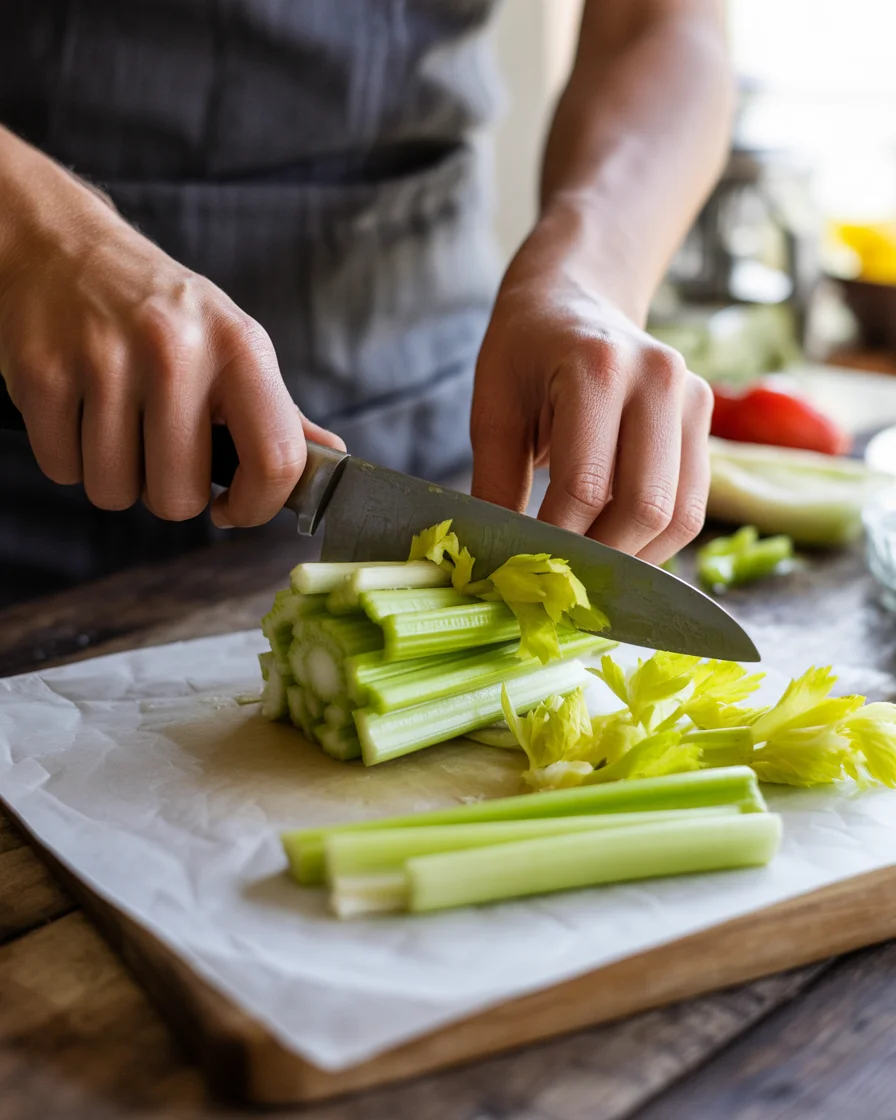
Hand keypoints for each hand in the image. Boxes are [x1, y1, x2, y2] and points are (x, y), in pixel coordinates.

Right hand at [0, 133, 342, 527]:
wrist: (66, 248)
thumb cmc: (164, 314)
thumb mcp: (235, 346)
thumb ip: (280, 413)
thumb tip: (332, 458)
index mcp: (240, 348)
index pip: (274, 461)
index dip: (256, 508)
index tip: (233, 508)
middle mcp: (176, 350)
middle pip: (179, 498)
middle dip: (169, 494)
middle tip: (162, 453)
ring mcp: (104, 359)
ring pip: (115, 491)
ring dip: (116, 477)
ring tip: (120, 428)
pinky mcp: (41, 371)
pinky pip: (62, 469)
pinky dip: (69, 458)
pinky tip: (81, 414)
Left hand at [469, 212, 712, 564]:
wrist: (575, 299)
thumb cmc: (524, 351)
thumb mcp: (493, 410)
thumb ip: (495, 486)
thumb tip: (494, 565)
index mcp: (597, 368)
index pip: (584, 487)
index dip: (554, 541)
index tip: (524, 569)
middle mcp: (659, 379)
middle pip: (645, 508)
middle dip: (600, 560)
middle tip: (559, 583)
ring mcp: (692, 398)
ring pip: (680, 516)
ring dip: (634, 560)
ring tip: (588, 573)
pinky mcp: (704, 420)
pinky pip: (692, 505)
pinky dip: (655, 541)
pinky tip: (616, 549)